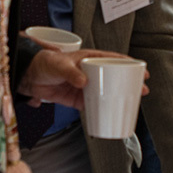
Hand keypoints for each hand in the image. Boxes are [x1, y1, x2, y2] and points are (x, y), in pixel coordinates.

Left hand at [18, 49, 147, 109]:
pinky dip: (103, 110)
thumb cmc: (44, 63)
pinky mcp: (78, 99)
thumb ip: (71, 72)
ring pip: (107, 92)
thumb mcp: (59, 64)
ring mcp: (85, 86)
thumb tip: (84, 82)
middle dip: (130, 83)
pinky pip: (94, 106)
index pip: (113, 59)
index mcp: (89, 58)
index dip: (129, 64)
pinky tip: (112, 114)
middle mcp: (90, 72)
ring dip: (119, 98)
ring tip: (133, 102)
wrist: (29, 77)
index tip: (142, 69)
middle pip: (114, 77)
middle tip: (143, 90)